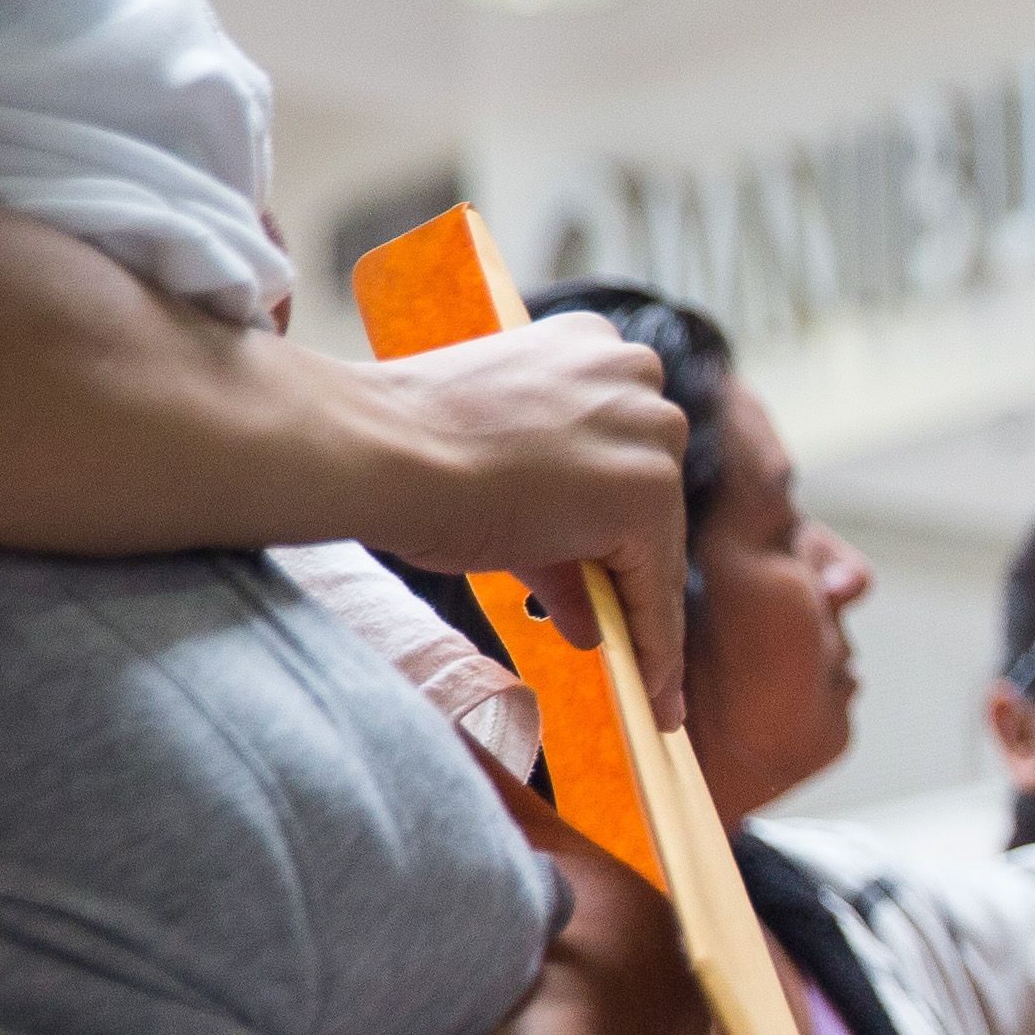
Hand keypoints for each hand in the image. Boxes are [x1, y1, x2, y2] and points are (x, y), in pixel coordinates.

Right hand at [350, 317, 692, 728]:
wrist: (379, 451)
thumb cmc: (405, 448)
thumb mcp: (495, 471)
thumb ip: (554, 533)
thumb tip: (590, 616)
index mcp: (589, 344)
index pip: (618, 450)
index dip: (610, 517)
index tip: (610, 557)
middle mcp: (632, 373)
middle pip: (647, 491)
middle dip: (621, 560)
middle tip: (607, 628)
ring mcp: (645, 431)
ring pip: (655, 542)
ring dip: (637, 605)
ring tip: (638, 677)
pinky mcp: (645, 491)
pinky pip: (654, 588)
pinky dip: (653, 642)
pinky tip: (652, 690)